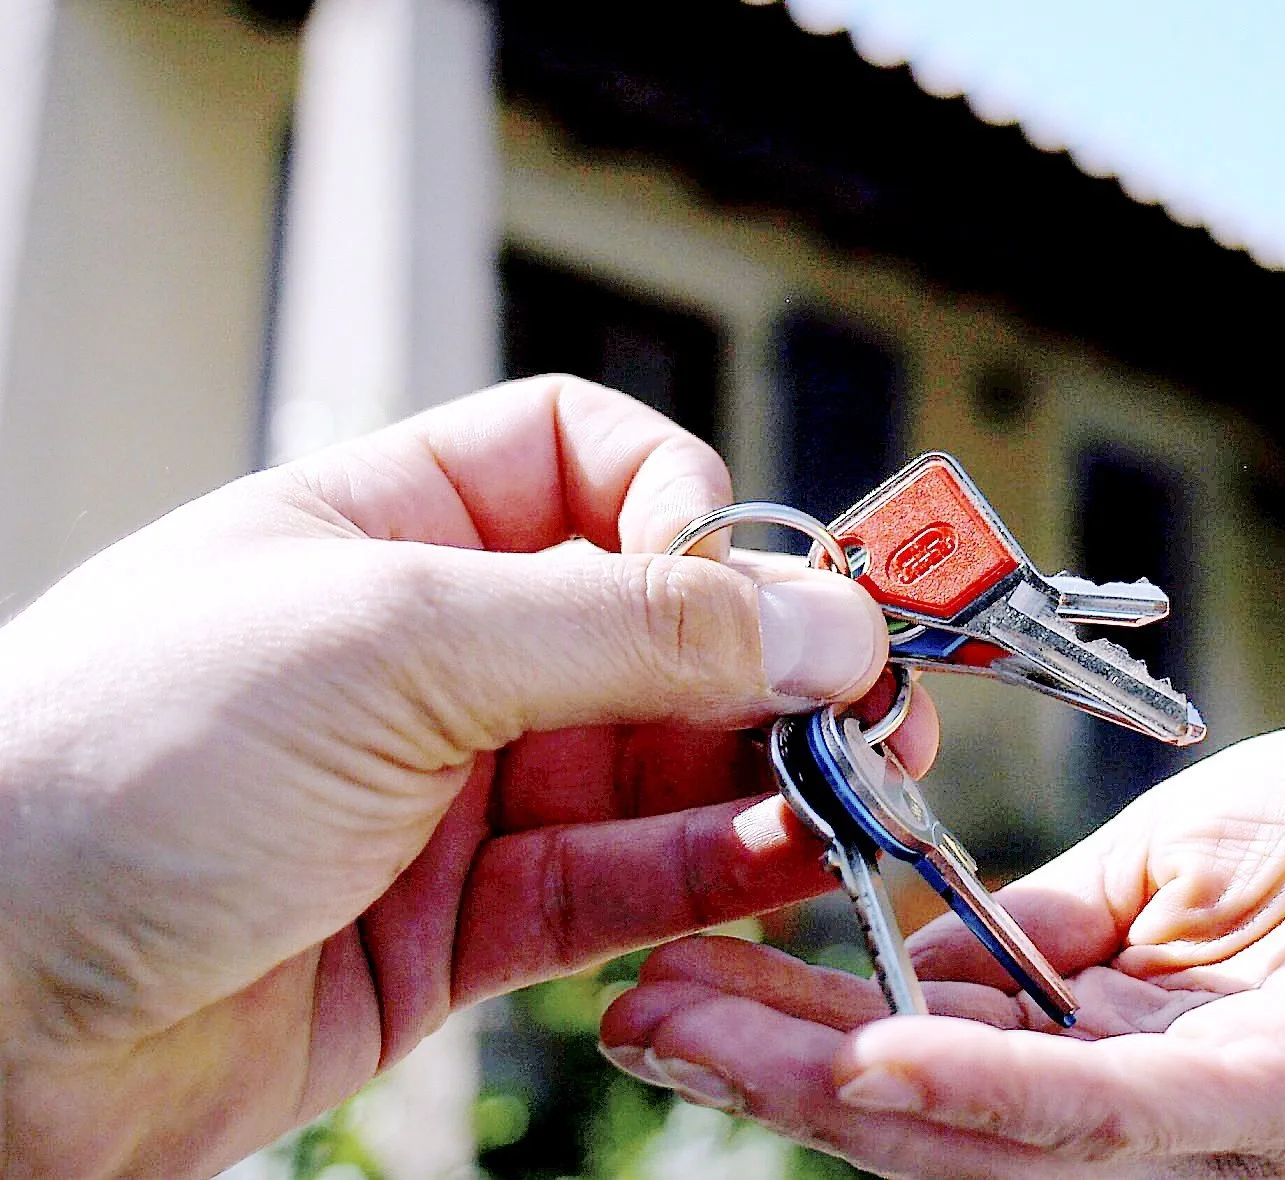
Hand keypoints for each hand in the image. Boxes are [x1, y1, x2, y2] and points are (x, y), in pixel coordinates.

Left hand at [0, 377, 935, 1176]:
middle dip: (775, 659)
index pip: (586, 462)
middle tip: (880, 702)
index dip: (688, 507)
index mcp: (386, 528)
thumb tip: (822, 617)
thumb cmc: (104, 771)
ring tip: (865, 795)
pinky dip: (712, 876)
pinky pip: (624, 885)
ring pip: (661, 765)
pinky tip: (787, 865)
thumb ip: (625, 629)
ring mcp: (453, 792)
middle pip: (655, 624)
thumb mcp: (389, 645)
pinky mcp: (465, 927)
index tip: (749, 581)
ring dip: (770, 776)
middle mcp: (431, 653)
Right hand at [601, 713, 1284, 1177]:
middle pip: (927, 1115)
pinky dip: (987, 1089)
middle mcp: (1144, 1112)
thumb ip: (1029, 926)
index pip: (919, 1059)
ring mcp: (1214, 1116)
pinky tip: (876, 1059)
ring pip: (994, 1128)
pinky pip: (1116, 1109)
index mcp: (1104, 1048)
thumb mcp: (1151, 873)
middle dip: (766, 1073)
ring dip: (835, 1090)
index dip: (783, 1032)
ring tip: (699, 1041)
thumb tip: (888, 949)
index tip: (664, 982)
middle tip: (626, 1021)